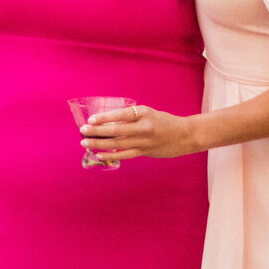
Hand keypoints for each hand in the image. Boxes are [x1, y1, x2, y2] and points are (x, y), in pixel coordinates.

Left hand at [81, 104, 198, 161]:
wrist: (185, 135)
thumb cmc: (164, 121)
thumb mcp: (148, 113)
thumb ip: (131, 117)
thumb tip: (108, 121)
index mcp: (144, 113)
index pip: (120, 114)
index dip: (104, 117)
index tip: (90, 119)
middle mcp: (143, 127)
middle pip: (116, 130)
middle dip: (97, 131)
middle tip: (83, 130)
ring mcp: (144, 141)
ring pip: (117, 144)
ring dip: (99, 144)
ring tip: (85, 143)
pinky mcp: (145, 152)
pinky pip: (125, 154)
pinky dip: (111, 155)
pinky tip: (99, 155)